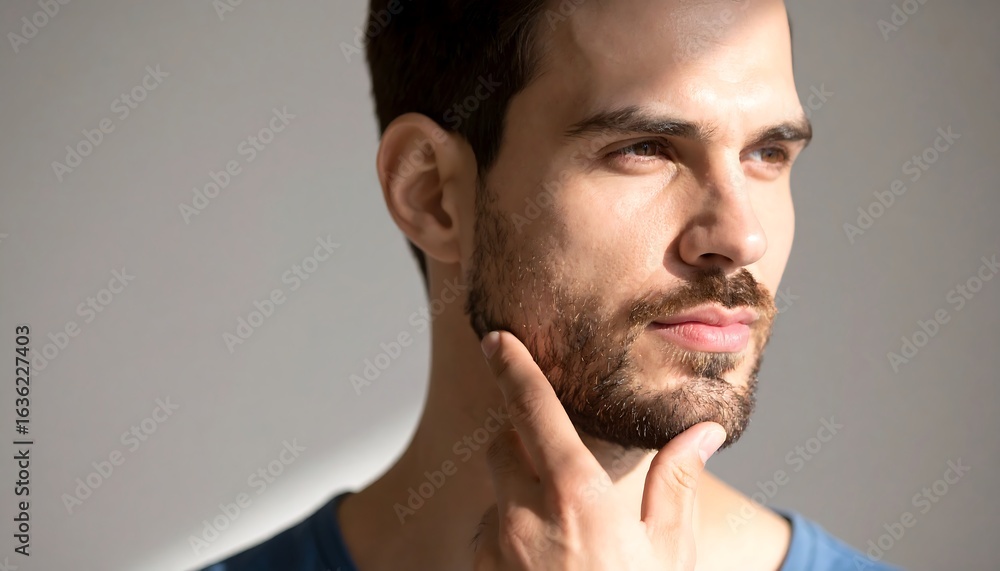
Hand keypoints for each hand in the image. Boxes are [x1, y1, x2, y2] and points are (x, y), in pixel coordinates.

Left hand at [473, 330, 726, 569]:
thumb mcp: (669, 552)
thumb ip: (675, 485)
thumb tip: (703, 431)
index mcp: (577, 498)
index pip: (534, 412)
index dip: (513, 369)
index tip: (497, 341)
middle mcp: (525, 518)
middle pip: (505, 446)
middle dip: (526, 441)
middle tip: (566, 465)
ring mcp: (496, 549)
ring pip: (497, 494)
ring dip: (522, 495)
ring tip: (568, 535)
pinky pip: (490, 535)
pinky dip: (513, 534)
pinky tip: (549, 562)